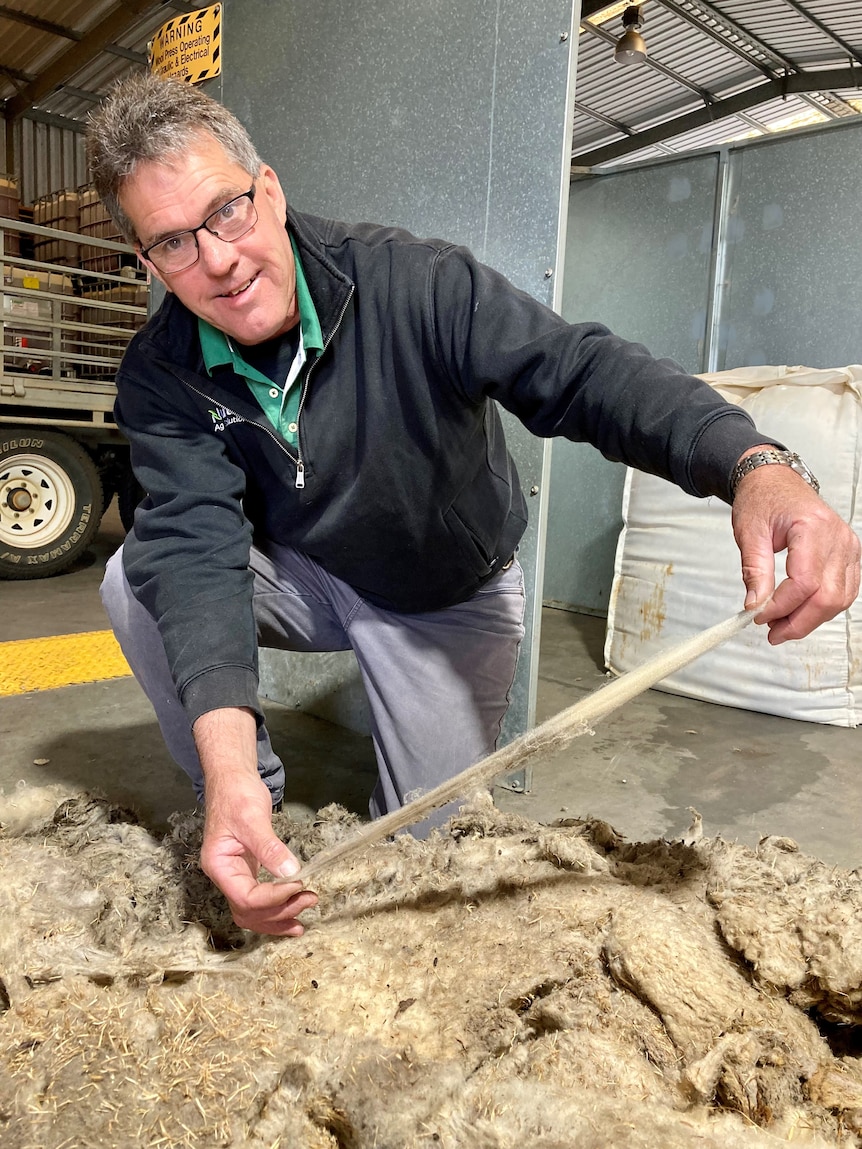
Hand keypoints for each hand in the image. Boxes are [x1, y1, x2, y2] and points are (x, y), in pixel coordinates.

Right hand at [194, 707, 317, 934]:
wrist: (233, 780)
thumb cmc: (237, 794)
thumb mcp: (253, 818)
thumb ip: (269, 847)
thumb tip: (291, 873)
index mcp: (218, 865)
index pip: (245, 896)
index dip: (273, 897)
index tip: (299, 886)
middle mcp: (225, 876)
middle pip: (248, 911)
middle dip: (278, 912)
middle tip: (309, 900)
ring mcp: (236, 875)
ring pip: (253, 912)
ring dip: (277, 918)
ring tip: (303, 920)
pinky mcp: (249, 871)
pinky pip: (259, 899)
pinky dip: (276, 908)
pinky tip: (294, 910)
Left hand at [731, 461, 859, 643]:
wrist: (775, 481)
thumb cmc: (763, 499)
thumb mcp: (749, 533)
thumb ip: (754, 571)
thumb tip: (755, 605)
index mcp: (813, 528)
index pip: (805, 582)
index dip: (782, 606)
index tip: (759, 616)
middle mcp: (838, 538)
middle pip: (828, 596)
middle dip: (799, 622)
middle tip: (772, 633)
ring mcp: (849, 547)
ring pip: (840, 599)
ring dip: (811, 619)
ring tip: (782, 626)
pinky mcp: (850, 555)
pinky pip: (845, 591)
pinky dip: (824, 608)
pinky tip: (800, 613)